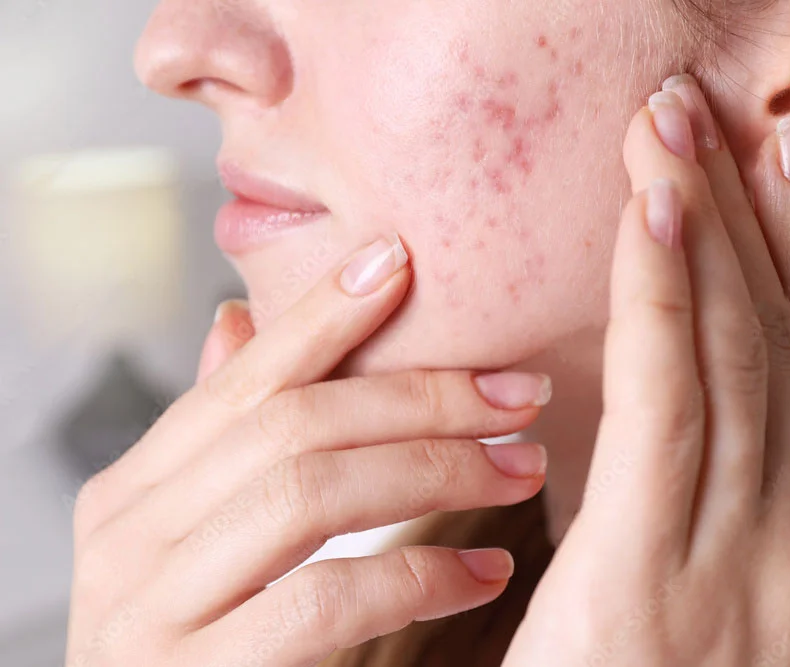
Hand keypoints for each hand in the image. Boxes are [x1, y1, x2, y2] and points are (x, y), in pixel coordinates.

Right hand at [66, 237, 549, 665]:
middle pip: (294, 425)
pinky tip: (485, 573)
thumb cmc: (200, 650)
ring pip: (309, 492)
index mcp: (134, 491)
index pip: (244, 380)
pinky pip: (323, 600)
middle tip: (520, 393)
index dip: (321, 315)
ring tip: (521, 466)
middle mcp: (127, 536)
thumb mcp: (195, 538)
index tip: (401, 262)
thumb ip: (220, 443)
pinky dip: (418, 575)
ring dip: (436, 469)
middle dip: (421, 398)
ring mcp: (150, 608)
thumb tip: (232, 322)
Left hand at [503, 76, 789, 665]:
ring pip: (736, 361)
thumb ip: (710, 505)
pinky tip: (654, 218)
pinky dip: (666, 303)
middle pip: (783, 347)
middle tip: (714, 113)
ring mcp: (748, 572)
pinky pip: (664, 409)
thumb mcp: (710, 598)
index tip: (782, 166)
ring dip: (708, 232)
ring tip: (675, 135)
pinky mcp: (655, 582)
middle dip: (752, 219)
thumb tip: (680, 406)